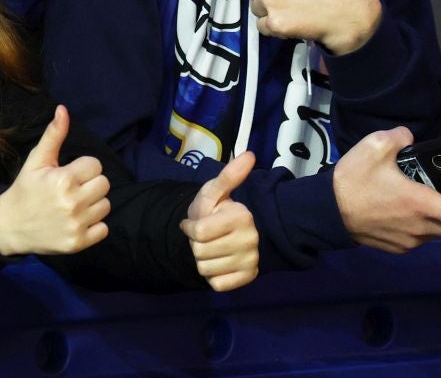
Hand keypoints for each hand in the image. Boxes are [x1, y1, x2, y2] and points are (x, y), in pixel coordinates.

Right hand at [0, 106, 111, 256]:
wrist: (9, 225)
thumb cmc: (26, 189)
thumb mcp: (36, 160)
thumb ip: (53, 135)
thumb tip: (63, 109)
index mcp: (63, 179)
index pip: (95, 165)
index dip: (82, 168)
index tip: (68, 174)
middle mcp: (72, 202)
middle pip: (104, 184)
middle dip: (90, 184)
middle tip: (72, 188)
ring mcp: (76, 225)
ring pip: (105, 206)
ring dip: (93, 204)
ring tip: (73, 204)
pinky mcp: (78, 243)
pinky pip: (103, 229)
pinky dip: (93, 225)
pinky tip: (76, 221)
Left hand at [181, 150, 259, 290]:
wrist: (228, 235)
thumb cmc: (217, 210)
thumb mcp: (214, 191)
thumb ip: (228, 176)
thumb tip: (249, 155)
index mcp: (242, 216)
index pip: (199, 232)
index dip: (190, 228)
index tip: (195, 223)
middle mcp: (250, 240)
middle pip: (200, 252)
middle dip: (195, 244)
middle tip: (205, 237)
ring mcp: (251, 261)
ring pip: (206, 269)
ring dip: (202, 260)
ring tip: (211, 248)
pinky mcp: (248, 279)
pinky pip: (217, 284)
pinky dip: (212, 276)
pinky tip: (218, 263)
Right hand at [332, 127, 440, 253]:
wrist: (326, 212)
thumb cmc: (353, 181)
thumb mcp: (374, 147)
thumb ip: (398, 137)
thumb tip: (409, 137)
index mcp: (422, 204)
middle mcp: (422, 228)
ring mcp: (410, 241)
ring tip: (440, 204)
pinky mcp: (397, 248)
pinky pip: (422, 240)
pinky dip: (428, 228)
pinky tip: (412, 213)